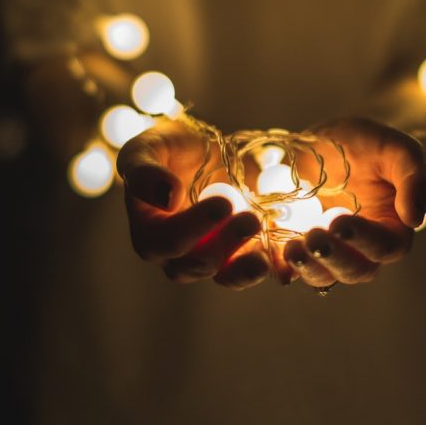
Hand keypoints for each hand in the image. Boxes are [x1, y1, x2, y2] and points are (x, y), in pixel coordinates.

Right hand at [117, 119, 270, 289]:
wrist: (206, 151)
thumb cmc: (169, 149)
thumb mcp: (148, 148)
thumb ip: (144, 171)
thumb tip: (166, 198)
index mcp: (148, 231)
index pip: (164, 242)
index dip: (192, 228)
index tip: (223, 204)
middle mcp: (175, 254)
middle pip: (193, 265)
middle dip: (224, 245)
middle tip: (251, 219)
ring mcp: (209, 258)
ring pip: (223, 276)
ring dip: (244, 268)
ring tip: (264, 256)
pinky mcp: (238, 257)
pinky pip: (251, 271)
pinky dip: (267, 269)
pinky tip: (281, 263)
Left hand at [282, 117, 425, 287]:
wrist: (328, 142)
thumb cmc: (370, 145)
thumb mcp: (397, 150)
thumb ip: (415, 179)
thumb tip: (415, 219)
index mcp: (391, 229)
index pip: (386, 247)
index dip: (366, 240)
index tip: (342, 222)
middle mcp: (361, 248)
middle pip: (354, 270)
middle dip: (334, 259)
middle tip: (314, 239)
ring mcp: (328, 250)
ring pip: (322, 275)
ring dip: (307, 268)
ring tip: (291, 249)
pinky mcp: (298, 245)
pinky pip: (289, 267)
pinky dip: (279, 266)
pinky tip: (269, 256)